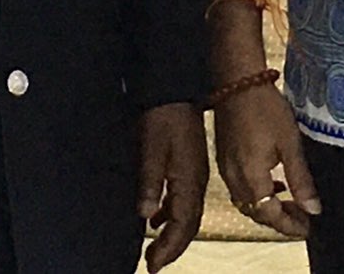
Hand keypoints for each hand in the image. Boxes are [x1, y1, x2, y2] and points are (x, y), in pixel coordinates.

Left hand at [136, 102, 208, 269]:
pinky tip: (157, 215)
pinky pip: (184, 198)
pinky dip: (172, 214)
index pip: (182, 225)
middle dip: (172, 247)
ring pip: (188, 213)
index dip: (168, 248)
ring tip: (154, 246)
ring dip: (172, 232)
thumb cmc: (162, 116)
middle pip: (189, 224)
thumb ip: (150, 183)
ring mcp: (195, 172)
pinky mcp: (190, 164)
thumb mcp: (151, 149)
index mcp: (189, 180)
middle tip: (153, 263)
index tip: (152, 266)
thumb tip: (146, 215)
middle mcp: (197, 181)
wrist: (175, 87)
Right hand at [212, 81, 320, 239]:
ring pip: (247, 203)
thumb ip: (300, 179)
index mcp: (251, 178)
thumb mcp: (290, 143)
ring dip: (268, 208)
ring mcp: (226, 169)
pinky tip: (272, 182)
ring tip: (291, 202)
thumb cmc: (266, 108)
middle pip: (257, 213)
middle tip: (302, 217)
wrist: (237, 81)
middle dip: (280, 220)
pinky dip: (257, 194)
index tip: (308, 228)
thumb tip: (313, 209)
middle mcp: (235, 179)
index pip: (271, 216)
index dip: (290, 225)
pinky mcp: (224, 159)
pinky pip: (240, 188)